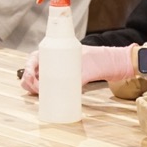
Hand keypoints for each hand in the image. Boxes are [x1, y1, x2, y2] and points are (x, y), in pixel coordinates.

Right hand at [21, 44, 136, 93]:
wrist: (117, 63)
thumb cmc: (104, 59)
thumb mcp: (90, 68)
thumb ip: (79, 78)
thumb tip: (65, 90)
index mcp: (59, 50)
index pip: (36, 57)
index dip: (29, 68)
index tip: (30, 77)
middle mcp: (57, 59)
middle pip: (35, 68)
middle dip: (29, 79)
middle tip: (33, 89)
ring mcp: (61, 69)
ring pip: (41, 76)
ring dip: (34, 85)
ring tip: (36, 93)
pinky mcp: (67, 78)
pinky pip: (51, 84)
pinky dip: (43, 90)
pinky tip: (42, 96)